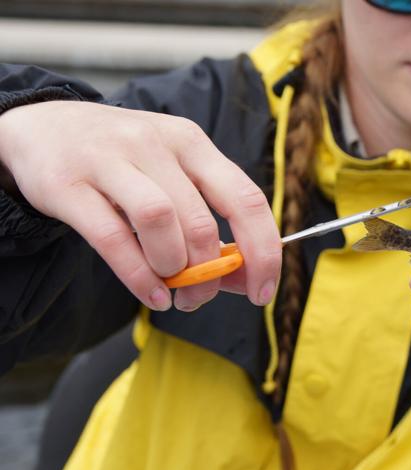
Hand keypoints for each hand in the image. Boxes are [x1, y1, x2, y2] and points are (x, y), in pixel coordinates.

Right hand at [0, 101, 280, 310]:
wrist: (42, 126)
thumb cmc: (124, 163)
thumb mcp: (174, 178)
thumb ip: (211, 224)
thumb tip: (246, 279)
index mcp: (192, 143)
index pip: (247, 199)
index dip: (263, 251)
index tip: (263, 290)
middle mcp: (156, 144)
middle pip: (202, 220)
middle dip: (209, 273)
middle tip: (199, 297)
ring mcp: (110, 159)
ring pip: (160, 222)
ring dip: (173, 269)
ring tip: (171, 289)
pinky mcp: (68, 183)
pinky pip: (112, 237)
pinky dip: (138, 275)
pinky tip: (151, 294)